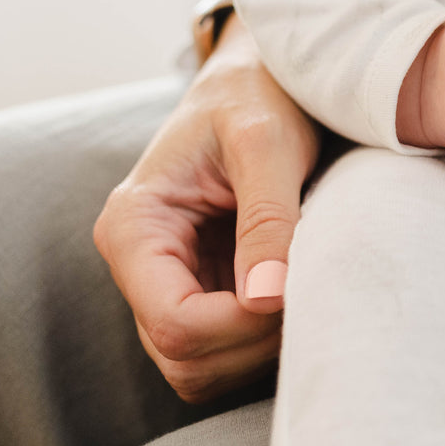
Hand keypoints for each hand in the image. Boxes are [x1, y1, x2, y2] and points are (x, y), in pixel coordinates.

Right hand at [93, 19, 318, 401]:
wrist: (260, 78)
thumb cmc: (259, 96)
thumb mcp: (268, 143)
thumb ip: (268, 217)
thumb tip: (269, 298)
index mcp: (133, 226)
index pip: (173, 322)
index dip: (240, 325)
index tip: (295, 289)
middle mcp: (139, 264)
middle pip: (185, 358)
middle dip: (253, 340)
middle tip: (311, 288)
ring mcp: (168, 282)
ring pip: (203, 367)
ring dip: (261, 345)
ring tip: (308, 285)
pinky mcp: (202, 289)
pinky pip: (226, 349)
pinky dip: (265, 338)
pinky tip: (299, 291)